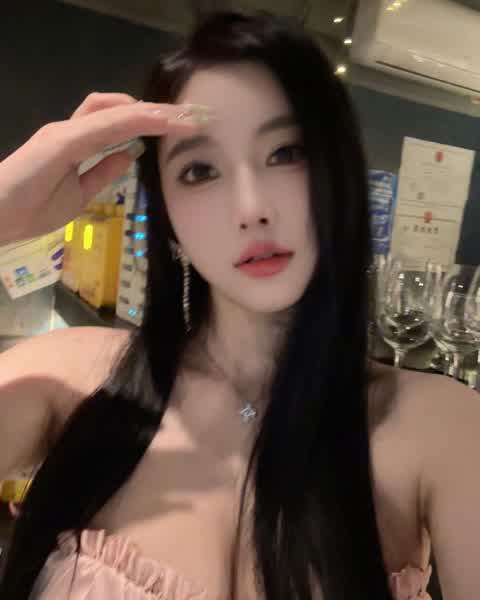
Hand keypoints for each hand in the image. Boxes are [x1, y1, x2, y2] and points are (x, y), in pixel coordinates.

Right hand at [0, 93, 204, 244]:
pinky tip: (158, 122)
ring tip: (183, 117)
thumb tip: (130, 156)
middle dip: (156, 113)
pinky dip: (133, 120)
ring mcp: (65, 133)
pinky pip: (103, 126)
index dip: (147, 122)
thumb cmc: (30, 209)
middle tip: (189, 118)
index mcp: (76, 144)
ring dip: (152, 113)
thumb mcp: (79, 194)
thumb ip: (103, 172)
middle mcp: (72, 131)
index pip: (117, 124)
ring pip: (116, 113)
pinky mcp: (60, 141)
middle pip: (120, 111)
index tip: (178, 128)